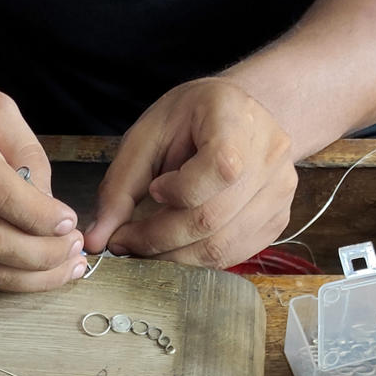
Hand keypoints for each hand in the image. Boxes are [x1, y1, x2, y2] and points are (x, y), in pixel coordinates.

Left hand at [85, 78, 296, 268]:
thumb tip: (95, 241)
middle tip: (125, 242)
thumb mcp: (147, 136)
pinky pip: (233, 254)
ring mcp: (280, 191)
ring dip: (174, 257)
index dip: (180, 192)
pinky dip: (197, 260)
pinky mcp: (278, 220)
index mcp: (237, 119)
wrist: (237, 115)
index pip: (220, 168)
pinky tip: (176, 246)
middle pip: (213, 218)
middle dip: (159, 239)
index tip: (154, 190)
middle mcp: (270, 155)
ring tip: (146, 246)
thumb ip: (120, 187)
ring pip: (222, 246)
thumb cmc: (189, 121)